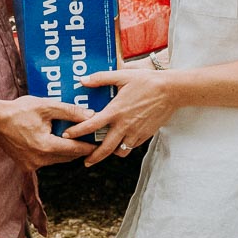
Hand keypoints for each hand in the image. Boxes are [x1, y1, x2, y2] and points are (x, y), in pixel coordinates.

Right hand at [0, 95, 94, 171]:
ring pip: (58, 160)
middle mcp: (40, 161)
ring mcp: (32, 165)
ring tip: (77, 139)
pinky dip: (54, 153)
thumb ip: (69, 111)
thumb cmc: (19, 111)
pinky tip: (57, 141)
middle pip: (68, 157)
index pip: (75, 149)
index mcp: (46, 147)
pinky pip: (47, 161)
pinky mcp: (26, 166)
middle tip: (92, 139)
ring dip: (67, 151)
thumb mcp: (46, 106)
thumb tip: (91, 115)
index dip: (89, 145)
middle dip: (80, 148)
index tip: (102, 142)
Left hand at [62, 69, 179, 166]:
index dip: (77, 132)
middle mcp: (124, 125)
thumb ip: (101, 78)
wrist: (171, 90)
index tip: (67, 135)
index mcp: (115, 111)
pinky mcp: (145, 135)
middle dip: (93, 157)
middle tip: (85, 161)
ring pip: (120, 151)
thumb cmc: (146, 81)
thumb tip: (82, 80)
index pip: (91, 125)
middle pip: (105, 148)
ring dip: (111, 153)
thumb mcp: (122, 76)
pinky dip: (124, 147)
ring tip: (105, 152)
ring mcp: (135, 132)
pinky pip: (132, 147)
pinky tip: (121, 142)